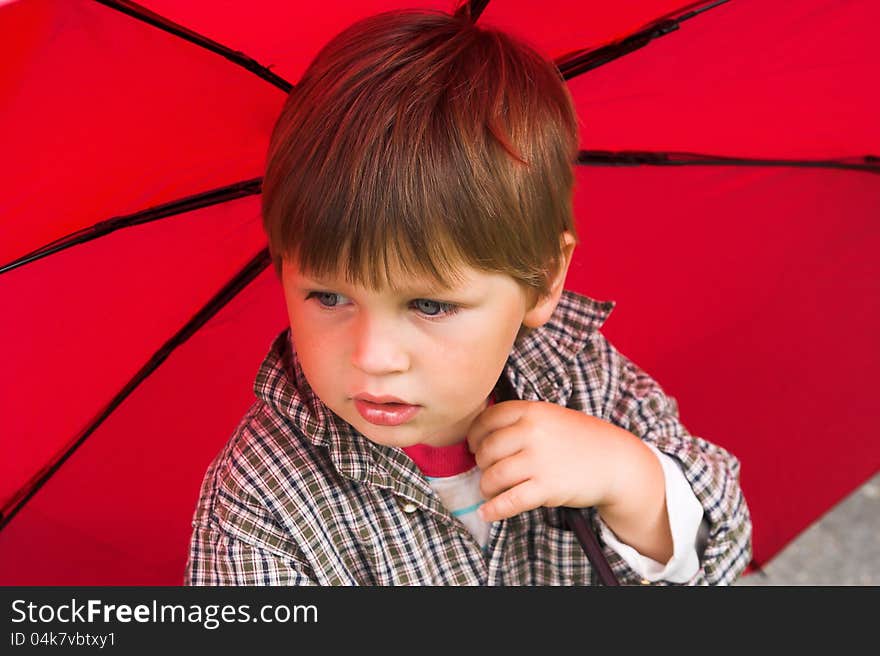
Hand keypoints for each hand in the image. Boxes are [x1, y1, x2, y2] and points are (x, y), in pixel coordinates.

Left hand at [466, 400, 640, 521]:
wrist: (616, 462)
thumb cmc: (581, 439)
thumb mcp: (551, 416)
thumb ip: (521, 421)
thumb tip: (482, 436)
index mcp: (532, 410)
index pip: (487, 419)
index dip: (474, 435)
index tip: (473, 445)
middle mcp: (532, 432)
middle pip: (486, 450)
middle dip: (481, 463)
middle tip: (487, 470)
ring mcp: (539, 460)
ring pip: (493, 476)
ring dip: (486, 487)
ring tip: (489, 490)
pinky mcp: (547, 487)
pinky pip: (509, 501)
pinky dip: (493, 510)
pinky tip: (486, 513)